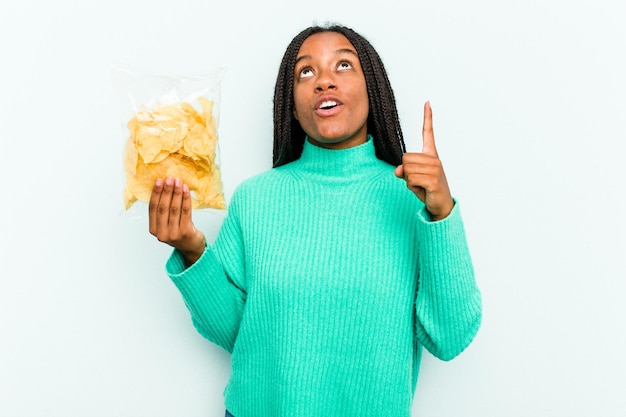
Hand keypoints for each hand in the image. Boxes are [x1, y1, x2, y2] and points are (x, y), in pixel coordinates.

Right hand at [149, 177, 205, 264]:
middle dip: (166, 191)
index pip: (152, 208)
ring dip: (176, 193)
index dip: (155, 193)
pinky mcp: (185, 232)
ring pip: (174, 209)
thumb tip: (164, 187)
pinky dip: (186, 199)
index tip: (158, 181)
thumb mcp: (166, 224)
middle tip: (169, 179)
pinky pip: (186, 212)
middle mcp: (161, 233)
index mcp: (153, 230)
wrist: (192, 246)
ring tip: (178, 182)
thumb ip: (163, 211)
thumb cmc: (179, 231)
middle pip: (162, 208)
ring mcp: (173, 234)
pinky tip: (186, 190)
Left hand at [394, 101, 453, 220]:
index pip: (428, 133)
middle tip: (417, 180)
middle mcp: (434, 159)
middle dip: (406, 172)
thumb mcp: (412, 178)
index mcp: (431, 155)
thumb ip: (403, 171)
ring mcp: (435, 169)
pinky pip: (411, 179)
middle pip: (405, 158)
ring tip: (420, 185)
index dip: (427, 117)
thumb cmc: (427, 189)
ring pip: (407, 169)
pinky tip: (422, 190)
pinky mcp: (433, 180)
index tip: (427, 102)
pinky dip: (412, 187)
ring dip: (409, 180)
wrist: (441, 205)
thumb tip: (398, 169)